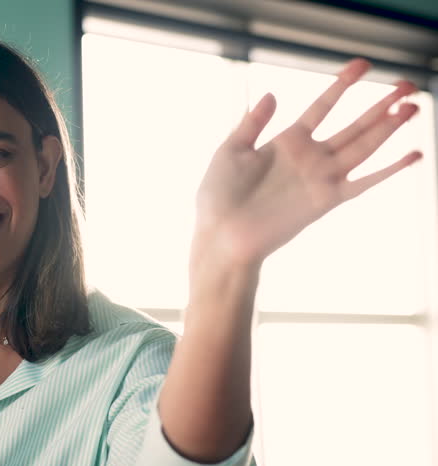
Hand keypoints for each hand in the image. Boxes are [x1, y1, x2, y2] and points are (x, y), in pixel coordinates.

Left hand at [193, 58, 421, 268]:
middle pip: (354, 125)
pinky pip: (364, 182)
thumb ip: (253, 123)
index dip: (342, 84)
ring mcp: (321, 178)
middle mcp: (310, 158)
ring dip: (389, 128)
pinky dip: (389, 169)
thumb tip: (270, 94)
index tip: (362, 64)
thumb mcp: (230, 150)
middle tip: (407, 85)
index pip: (323, 106)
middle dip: (381, 105)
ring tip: (413, 106)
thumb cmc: (218, 196)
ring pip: (364, 147)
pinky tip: (413, 154)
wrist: (221, 235)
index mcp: (287, 142)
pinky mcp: (327, 201)